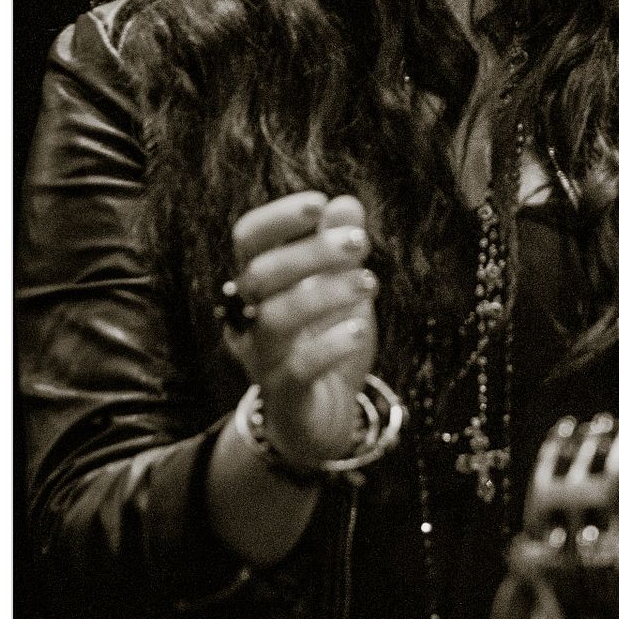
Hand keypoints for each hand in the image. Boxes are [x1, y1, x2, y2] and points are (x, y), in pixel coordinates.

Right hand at [226, 192, 377, 467]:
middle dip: (312, 251)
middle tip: (360, 241)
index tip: (318, 203)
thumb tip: (345, 203)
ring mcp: (264, 359)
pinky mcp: (286, 396)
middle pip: (260, 275)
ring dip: (326, 293)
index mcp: (259, 285)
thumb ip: (340, 247)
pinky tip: (357, 330)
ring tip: (370, 283)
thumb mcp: (339, 287)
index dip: (277, 218)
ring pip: (275, 318)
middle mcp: (250, 319)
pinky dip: (330, 344)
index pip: (248, 240)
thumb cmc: (326, 339)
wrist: (323, 415)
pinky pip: (298, 368)